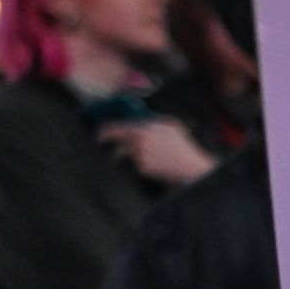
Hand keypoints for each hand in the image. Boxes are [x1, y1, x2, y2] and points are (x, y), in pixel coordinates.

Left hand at [98, 118, 217, 186]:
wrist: (189, 165)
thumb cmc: (182, 145)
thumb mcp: (170, 125)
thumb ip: (153, 121)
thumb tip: (140, 120)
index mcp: (142, 129)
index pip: (115, 129)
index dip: (104, 132)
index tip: (100, 136)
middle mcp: (138, 142)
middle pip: (119, 147)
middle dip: (116, 150)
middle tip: (116, 153)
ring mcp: (140, 156)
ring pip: (130, 157)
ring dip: (138, 158)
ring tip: (155, 158)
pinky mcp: (143, 169)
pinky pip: (138, 166)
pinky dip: (146, 166)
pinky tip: (159, 165)